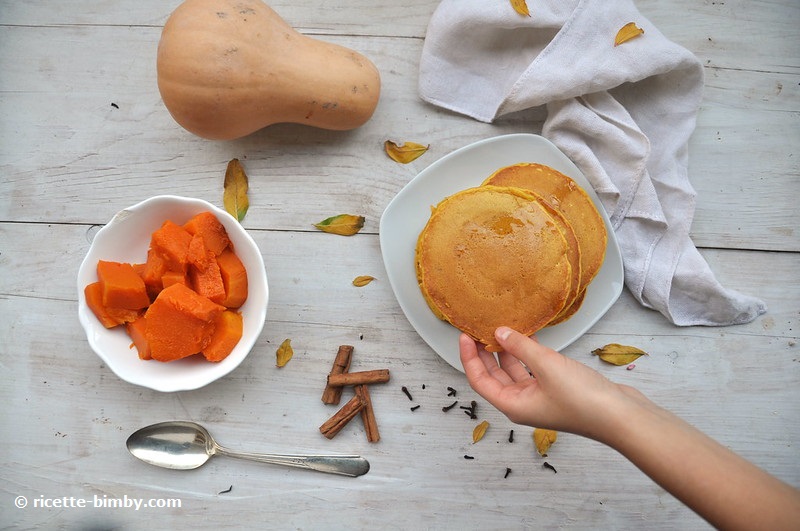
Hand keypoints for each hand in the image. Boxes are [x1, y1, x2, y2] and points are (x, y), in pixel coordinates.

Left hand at [459, 326, 635, 440]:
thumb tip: (499, 333)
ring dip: (508, 352)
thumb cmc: (582, 400)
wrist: (620, 416)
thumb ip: (520, 347)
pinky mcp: (557, 390)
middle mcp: (523, 404)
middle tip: (479, 329)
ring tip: (502, 328)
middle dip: (485, 354)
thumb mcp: (546, 366)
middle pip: (494, 376)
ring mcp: (540, 398)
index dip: (469, 358)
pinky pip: (533, 370)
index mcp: (513, 405)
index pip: (479, 380)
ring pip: (515, 372)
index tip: (465, 335)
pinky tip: (528, 337)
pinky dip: (528, 354)